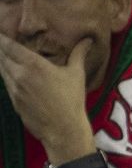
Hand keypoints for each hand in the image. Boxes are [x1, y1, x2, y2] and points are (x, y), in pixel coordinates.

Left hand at [0, 31, 95, 162]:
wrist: (63, 129)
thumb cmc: (72, 100)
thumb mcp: (76, 74)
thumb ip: (78, 54)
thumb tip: (87, 40)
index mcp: (34, 64)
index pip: (8, 45)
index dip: (1, 37)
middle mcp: (19, 74)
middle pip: (1, 55)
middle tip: (0, 41)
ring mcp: (14, 88)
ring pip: (1, 68)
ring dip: (1, 60)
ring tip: (3, 54)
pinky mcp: (13, 100)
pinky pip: (5, 82)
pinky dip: (5, 74)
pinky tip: (9, 72)